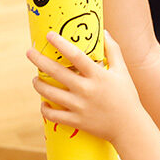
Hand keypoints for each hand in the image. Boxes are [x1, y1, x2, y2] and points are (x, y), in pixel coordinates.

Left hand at [27, 30, 143, 144]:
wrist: (130, 127)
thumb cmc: (127, 97)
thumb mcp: (122, 71)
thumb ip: (113, 50)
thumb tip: (104, 32)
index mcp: (98, 75)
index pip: (75, 55)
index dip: (60, 44)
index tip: (49, 35)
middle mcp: (86, 90)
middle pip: (56, 72)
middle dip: (39, 60)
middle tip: (29, 52)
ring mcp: (80, 107)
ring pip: (50, 94)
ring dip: (39, 84)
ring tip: (35, 79)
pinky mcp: (76, 121)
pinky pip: (53, 116)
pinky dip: (45, 109)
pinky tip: (43, 103)